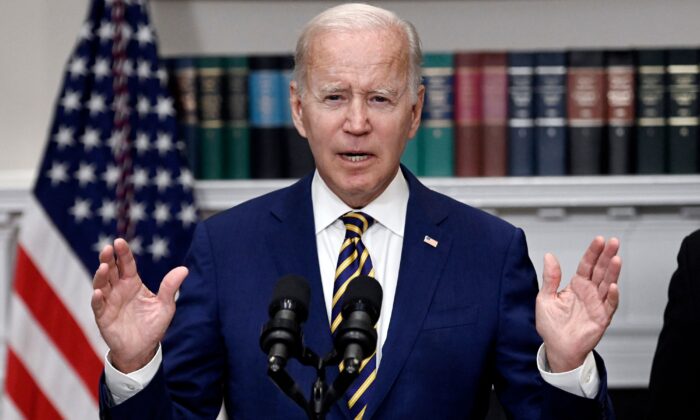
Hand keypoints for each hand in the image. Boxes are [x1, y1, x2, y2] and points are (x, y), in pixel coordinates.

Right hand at [91, 238, 187, 372]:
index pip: (127, 264)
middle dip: (108, 259)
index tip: (119, 241)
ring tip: (104, 267)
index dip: (123, 253)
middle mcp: (118, 289)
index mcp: (132, 283)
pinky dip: (97, 299)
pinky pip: (98, 306)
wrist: (143, 350)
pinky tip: (98, 293)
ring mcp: (109, 302)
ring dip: (101, 276)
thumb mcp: (165, 306)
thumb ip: (170, 287)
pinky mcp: (103, 317)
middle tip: (107, 248)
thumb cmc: (153, 326)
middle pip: (111, 270)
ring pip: (101, 285)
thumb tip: (184, 269)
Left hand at [535, 236, 620, 371]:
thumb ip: (550, 278)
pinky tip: (613, 286)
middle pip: (600, 271)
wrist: (557, 348)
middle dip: (607, 256)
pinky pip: (609, 305)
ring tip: (616, 259)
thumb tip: (549, 256)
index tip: (599, 239)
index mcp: (576, 286)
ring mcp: (597, 304)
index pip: (587, 265)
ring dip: (612, 272)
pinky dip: (612, 296)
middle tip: (614, 242)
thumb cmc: (551, 326)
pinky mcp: (601, 318)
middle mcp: (589, 293)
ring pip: (607, 284)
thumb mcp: (545, 298)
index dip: (593, 252)